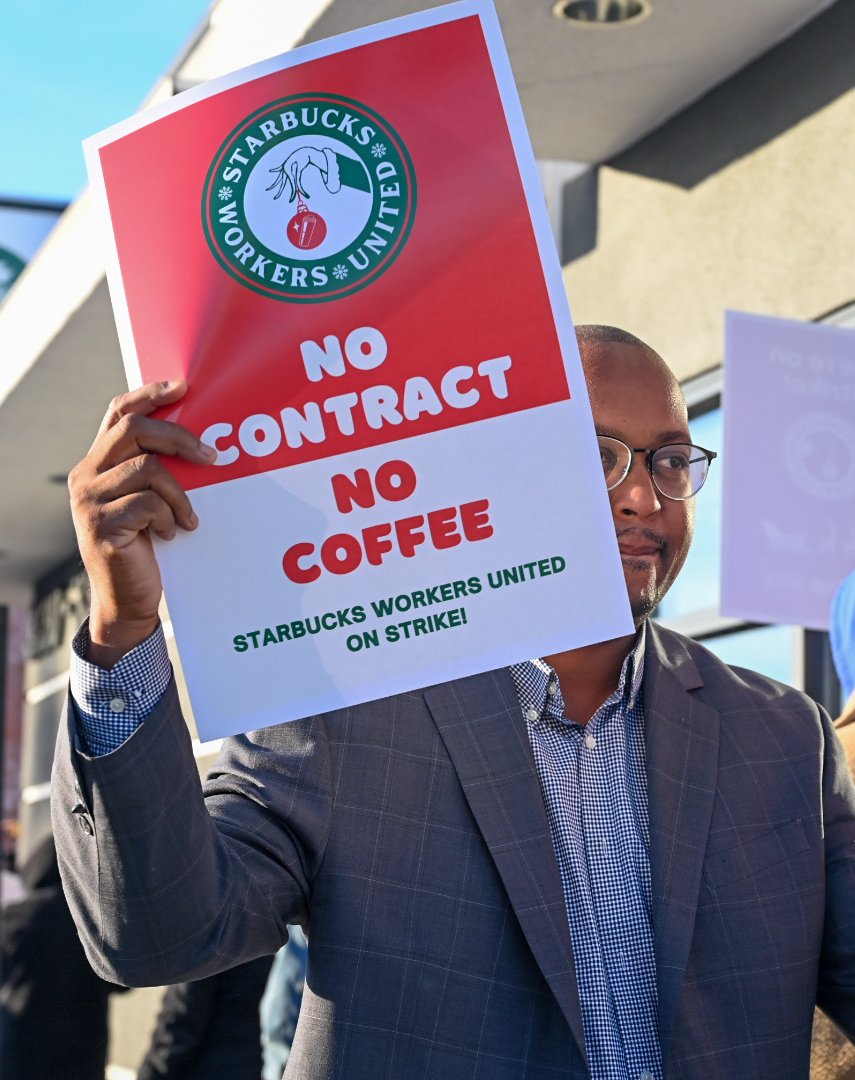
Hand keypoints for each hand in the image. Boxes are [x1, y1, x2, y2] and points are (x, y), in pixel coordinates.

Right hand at [68, 381, 215, 667]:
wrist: (126, 598)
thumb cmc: (146, 546)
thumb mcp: (150, 501)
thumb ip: (158, 470)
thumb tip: (201, 441)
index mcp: (99, 462)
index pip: (119, 412)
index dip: (149, 394)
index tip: (183, 387)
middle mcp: (87, 475)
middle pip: (135, 430)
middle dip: (180, 436)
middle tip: (213, 457)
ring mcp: (89, 500)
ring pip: (148, 469)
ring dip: (180, 494)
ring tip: (187, 518)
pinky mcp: (101, 525)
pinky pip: (148, 503)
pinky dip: (169, 516)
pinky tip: (171, 534)